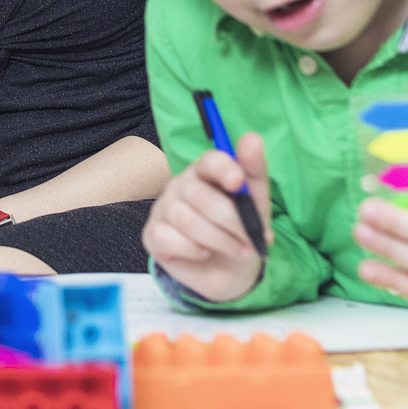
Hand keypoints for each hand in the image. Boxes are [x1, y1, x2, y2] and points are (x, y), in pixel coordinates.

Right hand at [142, 133, 270, 302]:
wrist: (228, 270)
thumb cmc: (239, 229)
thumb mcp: (255, 203)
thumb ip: (253, 171)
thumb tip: (252, 138)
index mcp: (205, 171)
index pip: (208, 160)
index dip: (223, 168)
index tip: (238, 182)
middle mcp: (180, 185)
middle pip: (202, 197)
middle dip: (233, 223)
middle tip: (251, 240)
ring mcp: (163, 208)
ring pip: (188, 221)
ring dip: (221, 241)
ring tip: (239, 251)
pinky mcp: (152, 234)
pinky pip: (170, 238)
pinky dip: (194, 250)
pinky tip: (204, 252)